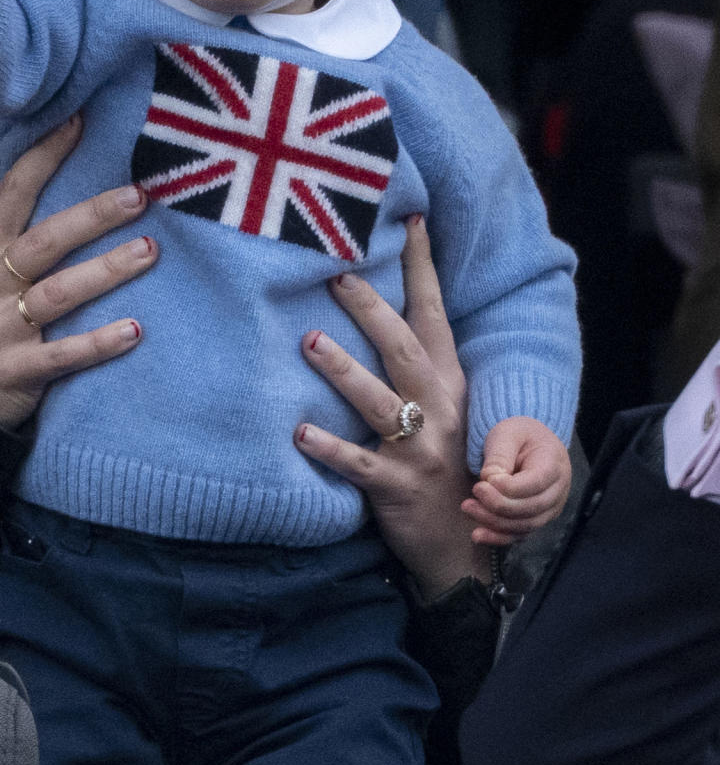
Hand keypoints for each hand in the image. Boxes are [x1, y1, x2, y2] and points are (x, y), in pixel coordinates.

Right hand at [0, 114, 157, 440]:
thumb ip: (16, 241)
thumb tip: (67, 193)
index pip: (11, 195)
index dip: (43, 157)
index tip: (78, 121)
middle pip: (45, 240)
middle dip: (93, 215)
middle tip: (139, 195)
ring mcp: (0, 329)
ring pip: (59, 293)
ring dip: (106, 271)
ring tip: (148, 253)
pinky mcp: (16, 371)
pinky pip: (64, 355)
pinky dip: (100, 342)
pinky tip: (134, 331)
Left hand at [295, 216, 489, 599]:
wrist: (463, 542)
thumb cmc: (441, 462)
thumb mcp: (441, 407)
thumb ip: (415, 363)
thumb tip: (377, 308)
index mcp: (449, 382)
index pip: (433, 313)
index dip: (422, 267)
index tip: (409, 221)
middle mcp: (440, 408)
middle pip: (403, 348)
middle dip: (370, 310)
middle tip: (335, 276)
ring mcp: (421, 449)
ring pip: (381, 402)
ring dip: (343, 370)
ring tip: (309, 342)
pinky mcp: (398, 487)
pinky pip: (360, 464)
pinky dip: (331, 448)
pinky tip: (300, 432)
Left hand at [462, 417, 571, 544]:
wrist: (531, 444)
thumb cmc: (519, 435)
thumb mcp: (508, 434)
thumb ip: (500, 456)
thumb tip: (489, 480)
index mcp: (554, 464)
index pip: (535, 484)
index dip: (509, 488)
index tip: (484, 481)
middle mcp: (558, 491)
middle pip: (530, 508)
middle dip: (497, 505)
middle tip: (474, 492)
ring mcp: (550, 509)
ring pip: (523, 525)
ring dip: (493, 522)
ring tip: (468, 508)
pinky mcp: (536, 519)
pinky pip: (519, 535)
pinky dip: (498, 538)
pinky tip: (477, 535)